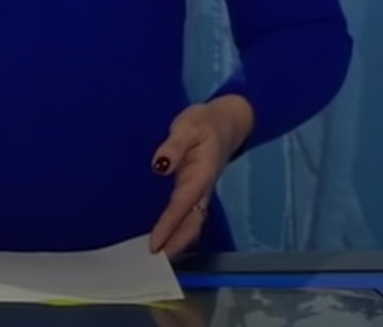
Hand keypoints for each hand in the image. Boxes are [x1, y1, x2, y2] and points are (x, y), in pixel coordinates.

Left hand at [148, 96, 252, 258]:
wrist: (226, 121)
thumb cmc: (204, 122)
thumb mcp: (188, 126)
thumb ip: (174, 145)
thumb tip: (160, 165)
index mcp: (202, 173)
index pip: (182, 204)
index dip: (169, 225)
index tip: (156, 243)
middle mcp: (203, 187)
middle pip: (192, 222)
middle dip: (177, 242)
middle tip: (156, 261)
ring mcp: (201, 190)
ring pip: (193, 222)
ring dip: (180, 240)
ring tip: (161, 257)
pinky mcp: (197, 188)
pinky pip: (189, 214)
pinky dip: (180, 229)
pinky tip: (169, 238)